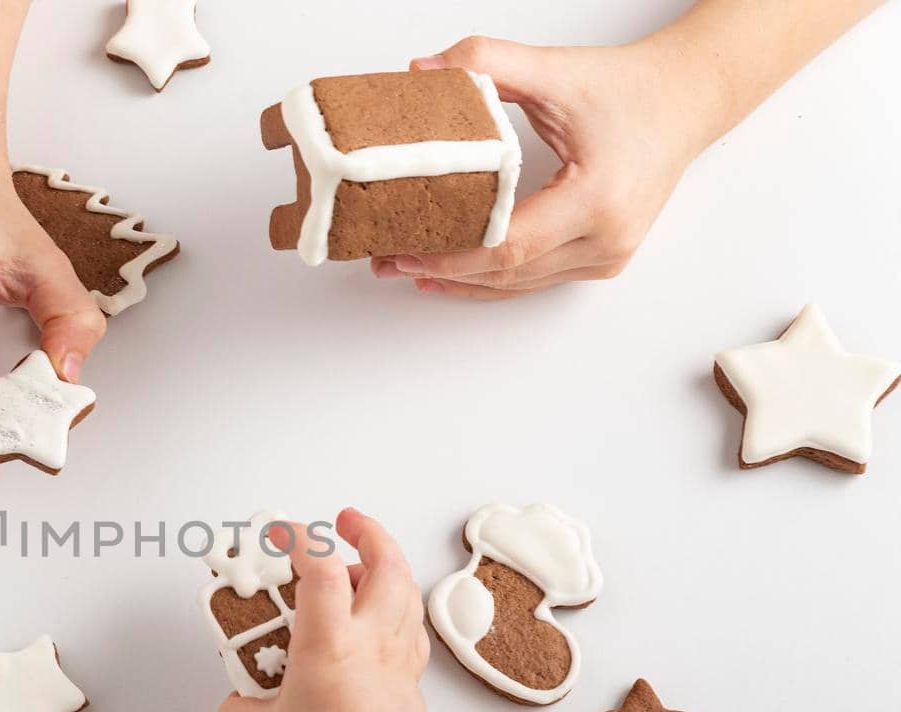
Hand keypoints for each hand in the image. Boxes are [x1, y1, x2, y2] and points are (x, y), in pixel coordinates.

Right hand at [215, 509, 436, 711]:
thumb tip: (233, 707)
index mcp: (331, 641)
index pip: (321, 567)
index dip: (300, 538)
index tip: (282, 532)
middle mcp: (371, 640)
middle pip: (386, 564)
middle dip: (368, 533)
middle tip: (346, 522)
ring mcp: (398, 659)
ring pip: (406, 593)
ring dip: (386, 567)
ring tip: (361, 567)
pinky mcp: (412, 682)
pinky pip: (412, 628)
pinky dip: (399, 608)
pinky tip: (384, 618)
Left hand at [372, 34, 720, 298]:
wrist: (687, 99)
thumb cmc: (630, 89)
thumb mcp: (556, 70)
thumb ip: (487, 62)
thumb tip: (423, 71)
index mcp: (597, 198)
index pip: (507, 245)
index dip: (449, 253)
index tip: (402, 246)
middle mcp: (607, 237)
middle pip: (507, 272)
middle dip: (442, 269)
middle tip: (387, 260)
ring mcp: (608, 255)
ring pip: (519, 284)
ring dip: (462, 280)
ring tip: (408, 267)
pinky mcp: (604, 259)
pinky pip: (536, 279)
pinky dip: (492, 278)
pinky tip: (452, 274)